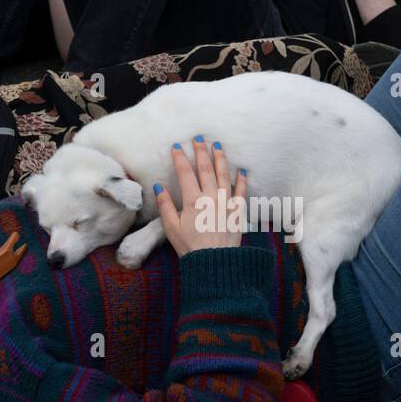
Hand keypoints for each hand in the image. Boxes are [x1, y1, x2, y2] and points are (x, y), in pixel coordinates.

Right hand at [155, 137, 248, 255]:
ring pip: (223, 175)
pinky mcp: (237, 212)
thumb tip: (158, 186)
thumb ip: (165, 205)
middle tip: (199, 138)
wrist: (214, 263)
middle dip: (201, 152)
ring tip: (217, 145)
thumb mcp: (171, 228)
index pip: (185, 173)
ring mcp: (226, 203)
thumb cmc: (190, 247)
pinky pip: (241, 192)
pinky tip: (242, 170)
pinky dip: (242, 180)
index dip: (180, 158)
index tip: (176, 146)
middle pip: (205, 169)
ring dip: (220, 159)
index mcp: (193, 201)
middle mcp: (211, 198)